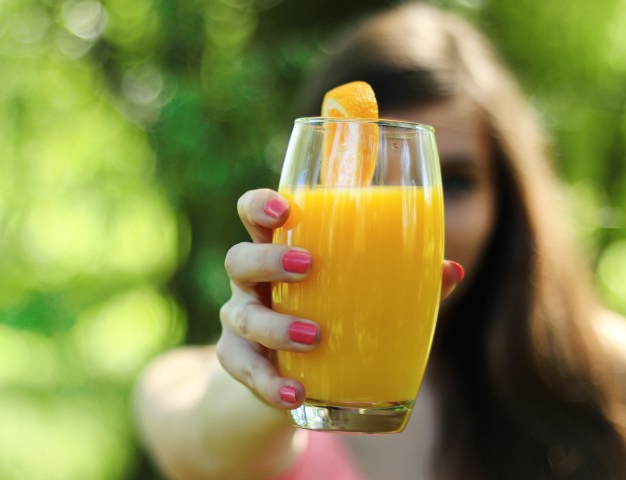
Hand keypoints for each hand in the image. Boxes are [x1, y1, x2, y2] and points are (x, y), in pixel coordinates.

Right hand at [218, 189, 464, 409]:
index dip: (260, 205)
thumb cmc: (333, 318)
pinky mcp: (238, 361)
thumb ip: (401, 282)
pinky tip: (295, 393)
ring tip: (312, 336)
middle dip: (267, 259)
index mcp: (279, 252)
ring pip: (242, 316)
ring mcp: (241, 321)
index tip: (285, 209)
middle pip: (239, 258)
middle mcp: (252, 283)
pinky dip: (269, 383)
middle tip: (307, 266)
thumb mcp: (360, 298)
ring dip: (276, 326)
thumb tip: (452, 270)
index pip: (254, 215)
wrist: (297, 378)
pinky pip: (245, 369)